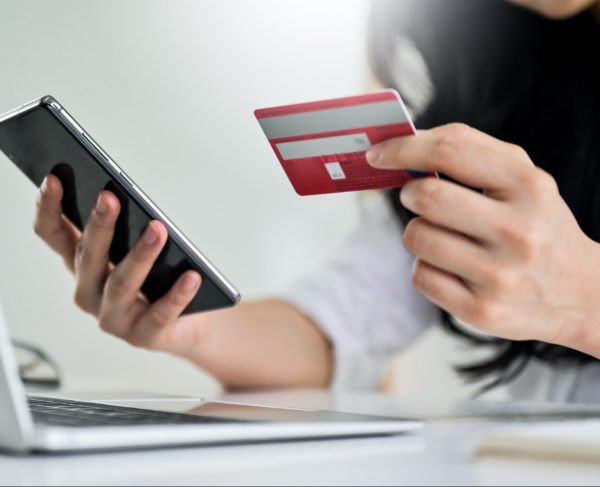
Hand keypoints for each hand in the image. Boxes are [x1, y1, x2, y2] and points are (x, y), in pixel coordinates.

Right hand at [33, 175, 205, 358]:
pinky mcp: (143, 336)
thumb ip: (130, 231)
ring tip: (158, 230)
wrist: (188, 324)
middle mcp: (90, 292)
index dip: (49, 210)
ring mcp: (113, 318)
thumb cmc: (159, 280)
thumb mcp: (137, 252)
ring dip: (140, 255)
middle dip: (99, 226)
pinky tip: (192, 276)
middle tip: (110, 198)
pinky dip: (177, 294)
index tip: (52, 180)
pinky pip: (160, 314)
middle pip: (89, 257)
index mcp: (83, 266)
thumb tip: (136, 203)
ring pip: (121, 284)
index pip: (55, 236)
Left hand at [367, 123, 599, 355]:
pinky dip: (426, 267)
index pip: (451, 150)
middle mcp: (518, 231)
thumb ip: (472, 155)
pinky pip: (421, 276)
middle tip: (417, 198)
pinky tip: (452, 269)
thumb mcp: (525, 182)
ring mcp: (499, 275)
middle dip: (410, 194)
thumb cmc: (539, 227)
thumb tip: (408, 145)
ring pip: (417, 237)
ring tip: (444, 237)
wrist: (581, 294)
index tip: (377, 154)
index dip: (403, 148)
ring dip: (418, 232)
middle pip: (426, 197)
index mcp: (529, 187)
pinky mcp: (481, 310)